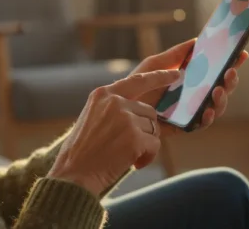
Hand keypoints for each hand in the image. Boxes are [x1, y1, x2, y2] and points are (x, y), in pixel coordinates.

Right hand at [47, 69, 179, 195]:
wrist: (72, 175)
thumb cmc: (81, 153)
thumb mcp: (92, 118)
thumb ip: (112, 109)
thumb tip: (142, 112)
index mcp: (102, 94)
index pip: (138, 80)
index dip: (160, 77)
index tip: (176, 74)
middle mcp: (114, 101)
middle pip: (149, 111)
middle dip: (145, 130)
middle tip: (130, 147)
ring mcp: (125, 118)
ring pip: (153, 128)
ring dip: (145, 145)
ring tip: (126, 156)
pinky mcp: (134, 137)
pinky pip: (155, 145)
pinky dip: (147, 157)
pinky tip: (133, 163)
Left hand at [132, 39, 248, 136]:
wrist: (119, 109)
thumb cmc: (137, 85)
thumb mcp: (155, 65)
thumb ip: (175, 54)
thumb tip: (197, 40)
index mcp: (191, 79)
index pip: (216, 71)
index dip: (231, 63)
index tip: (241, 53)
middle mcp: (195, 95)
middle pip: (221, 88)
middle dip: (231, 80)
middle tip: (230, 72)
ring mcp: (191, 111)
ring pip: (216, 107)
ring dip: (222, 98)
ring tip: (219, 89)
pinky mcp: (183, 126)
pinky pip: (200, 124)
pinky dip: (207, 117)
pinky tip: (207, 110)